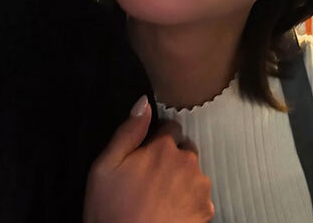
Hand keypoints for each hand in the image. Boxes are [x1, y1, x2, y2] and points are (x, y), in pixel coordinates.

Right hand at [83, 95, 213, 222]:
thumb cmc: (111, 210)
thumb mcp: (105, 167)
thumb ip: (128, 132)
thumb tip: (144, 102)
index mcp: (164, 148)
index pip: (170, 127)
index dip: (156, 139)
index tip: (145, 155)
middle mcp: (188, 162)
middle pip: (185, 149)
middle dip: (172, 157)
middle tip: (151, 179)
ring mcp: (201, 187)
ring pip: (194, 172)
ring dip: (182, 178)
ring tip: (160, 197)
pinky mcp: (207, 209)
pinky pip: (200, 196)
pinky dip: (190, 200)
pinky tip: (171, 211)